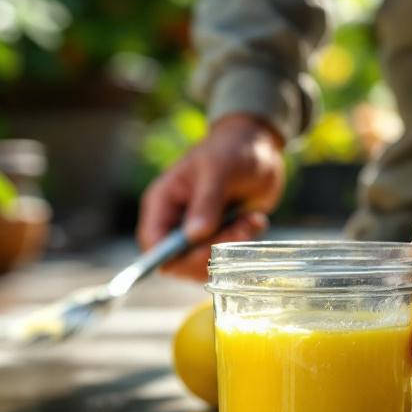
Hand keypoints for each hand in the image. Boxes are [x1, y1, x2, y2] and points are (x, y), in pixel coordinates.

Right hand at [136, 113, 284, 280]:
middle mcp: (174, 223)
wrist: (259, 147)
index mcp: (162, 203)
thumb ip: (207, 202)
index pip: (152, 243)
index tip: (200, 253)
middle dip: (211, 252)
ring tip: (251, 220)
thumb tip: (193, 236)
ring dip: (231, 248)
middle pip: (179, 262)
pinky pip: (226, 259)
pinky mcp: (218, 239)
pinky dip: (243, 245)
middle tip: (240, 228)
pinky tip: (254, 220)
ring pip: (205, 264)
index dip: (167, 257)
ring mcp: (196, 234)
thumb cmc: (232, 150)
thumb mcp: (219, 169)